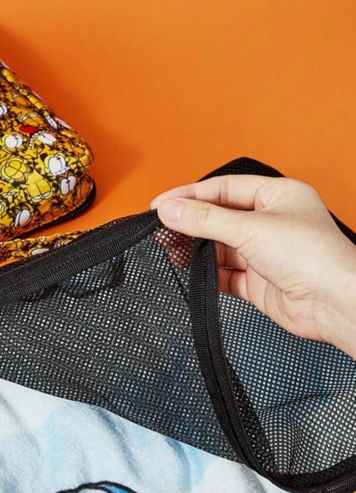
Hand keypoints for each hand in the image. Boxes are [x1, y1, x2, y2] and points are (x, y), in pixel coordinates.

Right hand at [152, 175, 355, 357]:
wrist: (332, 303)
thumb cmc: (312, 256)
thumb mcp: (250, 229)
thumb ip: (205, 220)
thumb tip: (170, 210)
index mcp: (276, 196)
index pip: (224, 189)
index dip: (190, 195)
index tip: (161, 204)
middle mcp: (271, 222)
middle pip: (219, 217)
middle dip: (190, 224)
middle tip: (161, 229)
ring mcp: (264, 253)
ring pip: (220, 247)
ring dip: (196, 251)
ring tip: (169, 251)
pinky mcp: (259, 281)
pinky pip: (225, 274)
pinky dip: (208, 274)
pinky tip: (191, 273)